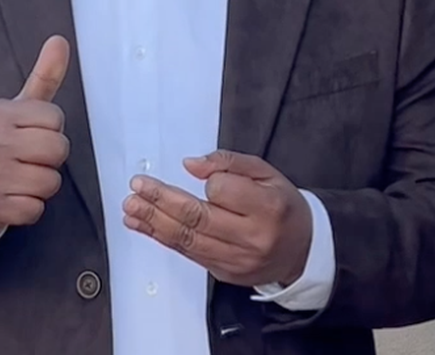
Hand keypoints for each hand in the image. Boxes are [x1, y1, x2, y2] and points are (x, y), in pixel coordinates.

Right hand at [0, 36, 71, 237]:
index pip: (56, 119)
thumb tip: (60, 41)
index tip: (29, 136)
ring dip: (40, 187)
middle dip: (49, 160)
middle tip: (26, 160)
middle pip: (58, 150)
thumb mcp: (13, 110)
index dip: (49, 131)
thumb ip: (43, 77)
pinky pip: (35, 210)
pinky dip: (27, 209)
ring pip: (50, 182)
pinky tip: (10, 199)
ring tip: (18, 180)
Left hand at [122, 150, 312, 287]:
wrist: (303, 251)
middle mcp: (252, 237)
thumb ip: (228, 162)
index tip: (195, 173)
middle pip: (198, 218)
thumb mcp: (265, 173)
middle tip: (137, 187)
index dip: (208, 181)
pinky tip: (142, 226)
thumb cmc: (280, 207)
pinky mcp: (224, 273)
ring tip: (131, 207)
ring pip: (187, 240)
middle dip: (161, 201)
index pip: (223, 191)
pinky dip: (161, 238)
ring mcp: (237, 260)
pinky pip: (187, 254)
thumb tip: (190, 165)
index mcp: (267, 208)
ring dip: (153, 222)